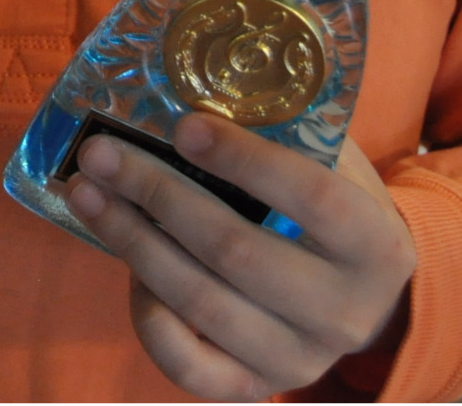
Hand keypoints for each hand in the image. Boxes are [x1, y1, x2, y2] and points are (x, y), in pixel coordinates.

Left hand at [66, 113, 415, 401]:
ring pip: (200, 304)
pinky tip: (124, 264)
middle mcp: (344, 314)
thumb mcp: (334, 161)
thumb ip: (282, 130)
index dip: (244, 160)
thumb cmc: (337, 205)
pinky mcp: (256, 388)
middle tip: (100, 152)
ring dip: (131, 241)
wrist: (367, 297)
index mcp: (376, 245)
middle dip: (157, 195)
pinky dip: (147, 314)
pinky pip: (187, 365)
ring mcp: (299, 361)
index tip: (182, 126)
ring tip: (85, 191)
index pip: (312, 197)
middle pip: (235, 252)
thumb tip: (190, 86)